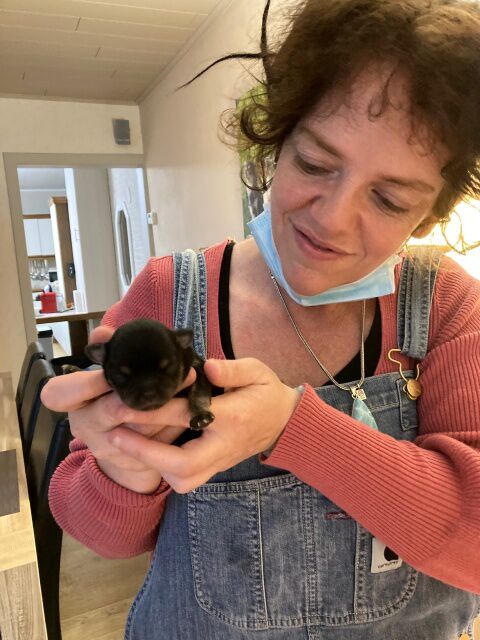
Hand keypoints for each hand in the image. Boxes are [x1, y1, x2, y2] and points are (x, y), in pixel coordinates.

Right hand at [40, 325, 196, 493]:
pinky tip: (196, 410)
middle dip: (152, 391)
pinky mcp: (132, 462)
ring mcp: (108, 447)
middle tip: (186, 375)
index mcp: (72, 402)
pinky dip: (179, 425)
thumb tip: (104, 332)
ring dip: (174, 407)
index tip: (114, 370)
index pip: (61, 393)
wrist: (122, 450)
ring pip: (144, 428)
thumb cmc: (111, 399)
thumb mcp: (103, 379)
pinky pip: (160, 443)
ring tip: (197, 389)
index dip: (88, 382)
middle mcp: (86, 426)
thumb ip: (106, 353)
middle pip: (114, 409)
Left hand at [106, 358, 301, 493]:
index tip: (127, 403)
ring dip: (154, 465)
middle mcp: (224, 444)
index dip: (156, 411)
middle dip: (147, 453)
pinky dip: (164, 470)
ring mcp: (220, 461)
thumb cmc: (266, 391)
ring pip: (184, 479)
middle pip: (183, 464)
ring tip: (127, 443)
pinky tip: (146, 451)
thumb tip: (205, 366)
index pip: (189, 416)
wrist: (285, 422)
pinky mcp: (216, 468)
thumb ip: (232, 369)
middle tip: (116, 435)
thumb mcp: (256, 370)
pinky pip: (187, 479)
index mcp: (233, 416)